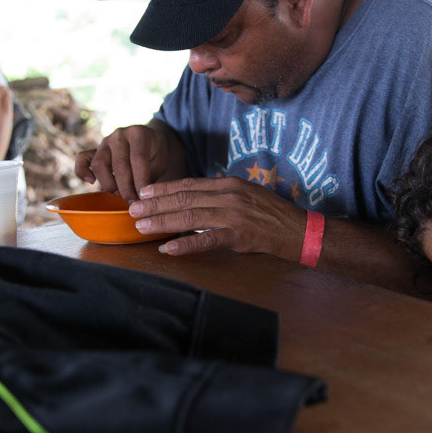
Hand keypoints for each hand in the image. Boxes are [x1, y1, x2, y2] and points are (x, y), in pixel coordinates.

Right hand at [75, 125, 170, 201]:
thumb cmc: (155, 154)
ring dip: (109, 184)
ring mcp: (105, 142)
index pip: (138, 159)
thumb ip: (150, 177)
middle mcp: (119, 135)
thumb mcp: (160, 162)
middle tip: (134, 203)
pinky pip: (82, 158)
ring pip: (99, 164)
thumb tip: (142, 201)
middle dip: (126, 188)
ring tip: (120, 195)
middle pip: (119, 165)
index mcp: (138, 133)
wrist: (147, 139)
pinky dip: (82, 171)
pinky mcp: (95, 150)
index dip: (140, 181)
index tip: (144, 198)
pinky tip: (91, 182)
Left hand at [128, 176, 304, 259]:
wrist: (299, 229)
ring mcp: (234, 215)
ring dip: (163, 221)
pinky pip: (207, 240)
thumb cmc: (272, 215)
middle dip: (155, 204)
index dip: (164, 188)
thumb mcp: (246, 196)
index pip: (189, 184)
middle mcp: (228, 195)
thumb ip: (221, 196)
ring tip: (142, 225)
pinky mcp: (239, 235)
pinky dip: (186, 244)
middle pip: (184, 198)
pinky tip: (169, 248)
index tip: (144, 192)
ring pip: (190, 216)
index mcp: (228, 184)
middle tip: (132, 209)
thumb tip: (194, 200)